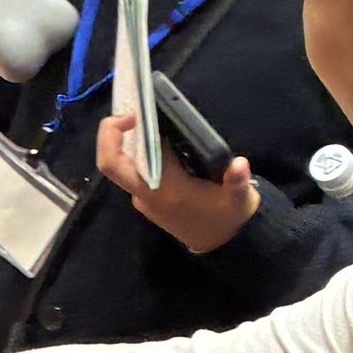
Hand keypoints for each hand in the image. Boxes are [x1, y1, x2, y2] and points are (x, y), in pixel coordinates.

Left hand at [95, 107, 260, 252]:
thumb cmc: (226, 217)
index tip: (132, 116)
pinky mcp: (150, 197)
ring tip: (151, 116)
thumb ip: (238, 181)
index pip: (115, 165)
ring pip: (126, 164)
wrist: (220, 241)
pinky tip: (162, 135)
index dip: (111, 137)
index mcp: (159, 191)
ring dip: (134, 140)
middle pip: (113, 162)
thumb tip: (240, 164)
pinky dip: (145, 151)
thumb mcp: (239, 199)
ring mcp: (145, 197)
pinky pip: (139, 169)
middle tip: (138, 110)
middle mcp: (145, 194)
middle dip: (116, 133)